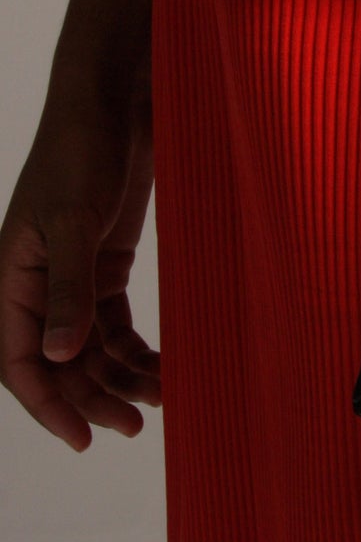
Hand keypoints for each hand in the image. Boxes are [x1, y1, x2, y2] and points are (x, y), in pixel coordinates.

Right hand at [0, 0, 159, 451]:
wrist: (115, 101)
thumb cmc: (82, 150)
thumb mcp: (75, 220)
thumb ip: (70, 288)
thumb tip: (61, 355)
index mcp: (15, 279)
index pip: (21, 361)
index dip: (49, 405)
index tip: (84, 440)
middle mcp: (40, 284)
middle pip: (60, 362)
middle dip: (92, 397)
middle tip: (136, 426)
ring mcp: (75, 274)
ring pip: (90, 347)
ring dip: (119, 376)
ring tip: (160, 400)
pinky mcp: (106, 261)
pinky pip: (114, 321)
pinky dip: (135, 347)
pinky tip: (163, 366)